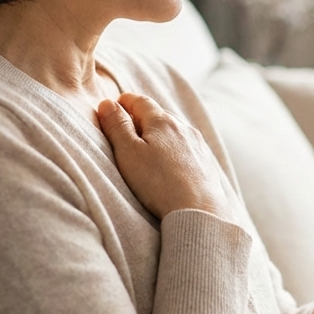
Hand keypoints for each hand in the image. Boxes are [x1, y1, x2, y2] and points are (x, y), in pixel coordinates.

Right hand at [98, 93, 230, 219]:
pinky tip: (170, 161)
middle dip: (141, 117)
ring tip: (147, 144)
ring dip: (159, 132)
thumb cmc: (158, 183)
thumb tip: (107, 103)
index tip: (115, 105)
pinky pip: (186, 146)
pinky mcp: (206, 162)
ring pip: (174, 130)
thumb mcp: (128, 153)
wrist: (198, 211)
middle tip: (127, 125)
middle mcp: (183, 127)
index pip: (140, 102)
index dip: (125, 102)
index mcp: (162, 121)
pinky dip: (174, 147)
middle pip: (158, 114)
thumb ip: (117, 126)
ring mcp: (197, 144)